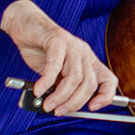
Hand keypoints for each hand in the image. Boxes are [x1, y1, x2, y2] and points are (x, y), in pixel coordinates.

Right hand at [0, 0, 117, 114]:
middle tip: (59, 111)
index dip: (106, 96)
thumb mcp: (55, 74)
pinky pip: (55, 65)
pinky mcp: (57, 39)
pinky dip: (46, 81)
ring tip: (47, 104)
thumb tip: (58, 108)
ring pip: (74, 77)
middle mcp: (84, 53)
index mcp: (88, 61)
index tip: (92, 108)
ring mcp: (72, 45)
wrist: (25, 23)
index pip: (109, 80)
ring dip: (60, 96)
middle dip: (74, 102)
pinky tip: (38, 89)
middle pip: (89, 84)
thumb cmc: (40, 50)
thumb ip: (59, 88)